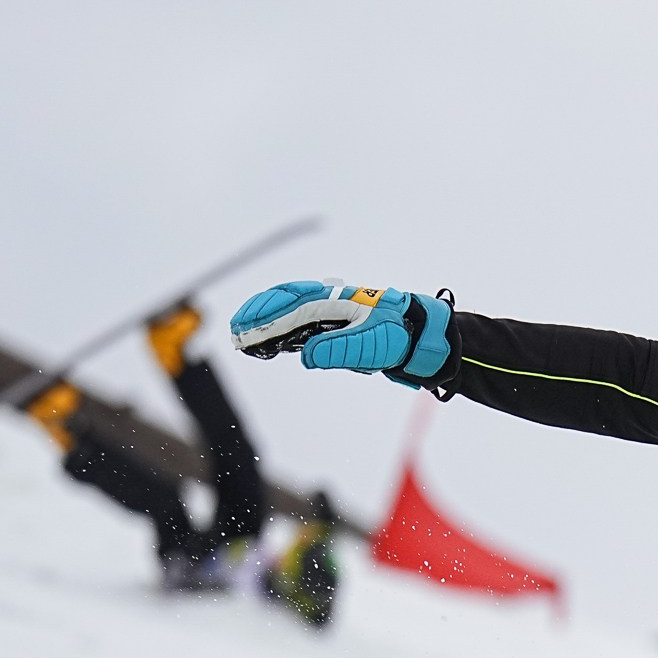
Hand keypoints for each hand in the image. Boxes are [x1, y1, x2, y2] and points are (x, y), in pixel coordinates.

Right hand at [230, 281, 452, 382]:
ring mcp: (331, 315)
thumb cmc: (398, 335)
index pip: (289, 304)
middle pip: (284, 305)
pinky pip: (302, 327)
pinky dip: (282, 334)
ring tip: (244, 339)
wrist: (422, 335)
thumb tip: (306, 356)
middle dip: (258, 317)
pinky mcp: (335, 328)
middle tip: (235, 333)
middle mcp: (328, 303)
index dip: (263, 314)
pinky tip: (270, 345)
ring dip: (267, 326)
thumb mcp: (371, 345)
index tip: (243, 327)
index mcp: (333, 301)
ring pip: (290, 316)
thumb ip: (339, 349)